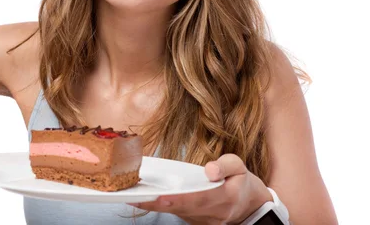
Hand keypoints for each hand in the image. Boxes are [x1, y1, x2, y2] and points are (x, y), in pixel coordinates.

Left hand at [129, 154, 272, 224]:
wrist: (250, 207)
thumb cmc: (241, 182)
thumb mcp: (240, 167)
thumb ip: (226, 165)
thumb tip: (210, 170)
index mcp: (224, 198)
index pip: (197, 199)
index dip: (177, 199)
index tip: (159, 197)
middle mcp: (212, 214)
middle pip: (180, 208)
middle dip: (156, 203)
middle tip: (134, 196)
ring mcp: (203, 221)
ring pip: (176, 212)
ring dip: (154, 205)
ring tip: (133, 194)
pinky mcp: (195, 221)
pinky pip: (177, 213)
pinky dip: (160, 206)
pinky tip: (145, 197)